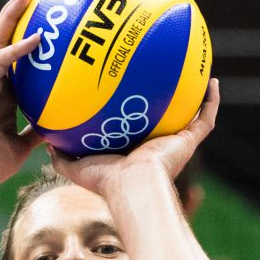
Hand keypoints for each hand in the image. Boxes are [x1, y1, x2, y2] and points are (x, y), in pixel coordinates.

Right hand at [0, 0, 44, 188]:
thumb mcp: (21, 147)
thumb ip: (36, 134)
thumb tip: (59, 130)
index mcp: (2, 98)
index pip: (17, 66)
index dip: (29, 48)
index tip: (48, 34)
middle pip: (6, 45)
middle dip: (17, 21)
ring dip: (11, 18)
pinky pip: (0, 60)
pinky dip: (17, 48)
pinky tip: (36, 37)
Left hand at [48, 78, 219, 196]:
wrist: (132, 187)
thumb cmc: (106, 181)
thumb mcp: (76, 167)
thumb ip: (61, 156)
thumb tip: (45, 143)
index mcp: (134, 150)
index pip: (137, 128)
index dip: (136, 112)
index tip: (132, 92)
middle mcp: (157, 145)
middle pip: (165, 119)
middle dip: (166, 101)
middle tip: (164, 76)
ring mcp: (176, 143)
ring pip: (191, 116)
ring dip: (196, 97)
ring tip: (199, 72)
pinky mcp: (189, 142)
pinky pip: (206, 118)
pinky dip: (212, 101)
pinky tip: (214, 80)